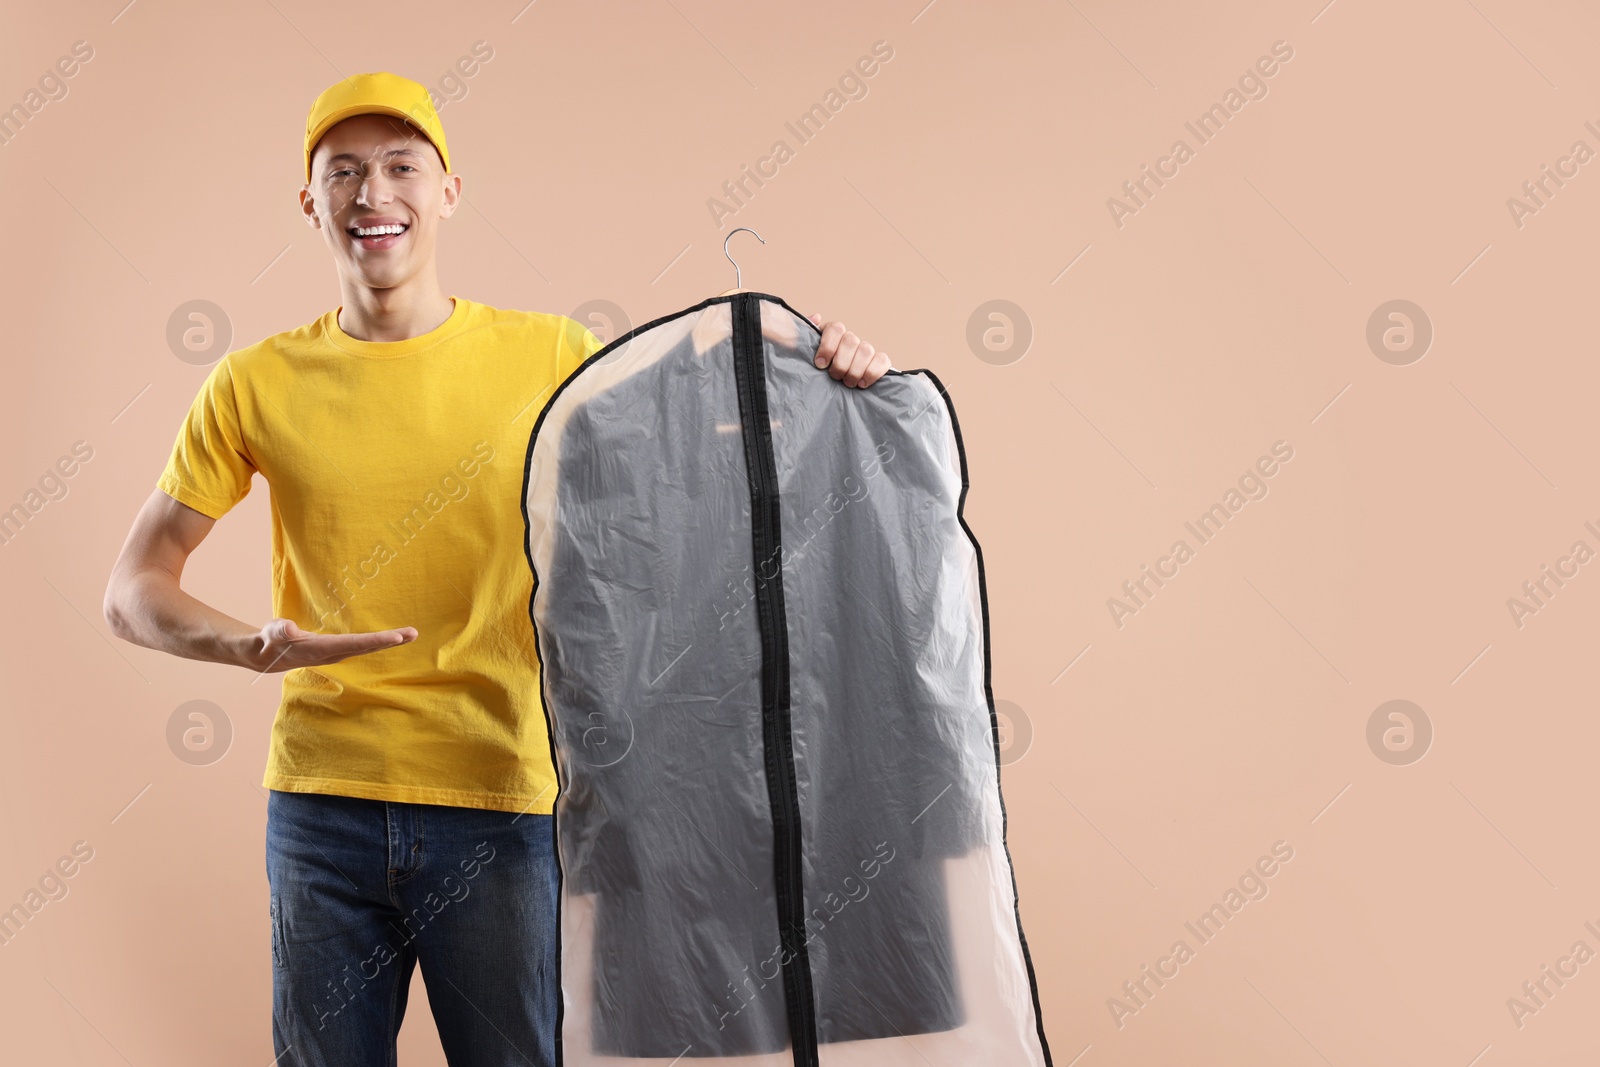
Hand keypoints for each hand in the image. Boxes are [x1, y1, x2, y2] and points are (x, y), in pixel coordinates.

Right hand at [246, 617, 416, 672]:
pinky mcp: (336, 650)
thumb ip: (281, 631)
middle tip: (413, 633)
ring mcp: (336, 653)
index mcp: (321, 649)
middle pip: (366, 647)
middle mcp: (332, 653)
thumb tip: (291, 628)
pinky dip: (379, 641)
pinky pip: (363, 645)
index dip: (374, 640)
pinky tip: (394, 638)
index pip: (353, 643)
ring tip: (411, 634)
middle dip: (390, 641)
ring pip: (367, 647)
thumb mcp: (271, 633)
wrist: (267, 657)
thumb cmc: (269, 641)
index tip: (395, 637)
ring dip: (389, 641)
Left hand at [808, 314, 891, 387]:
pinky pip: (883, 360)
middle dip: (841, 363)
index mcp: (833, 335)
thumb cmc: (816, 372)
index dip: (828, 346)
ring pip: (866, 350)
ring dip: (855, 370)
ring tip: (847, 383)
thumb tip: (816, 316)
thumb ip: (804, 336)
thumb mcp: (804, 355)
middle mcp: (850, 340)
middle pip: (851, 341)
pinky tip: (862, 383)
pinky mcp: (879, 362)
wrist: (829, 389)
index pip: (836, 329)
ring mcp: (866, 350)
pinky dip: (873, 372)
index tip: (820, 364)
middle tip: (834, 376)